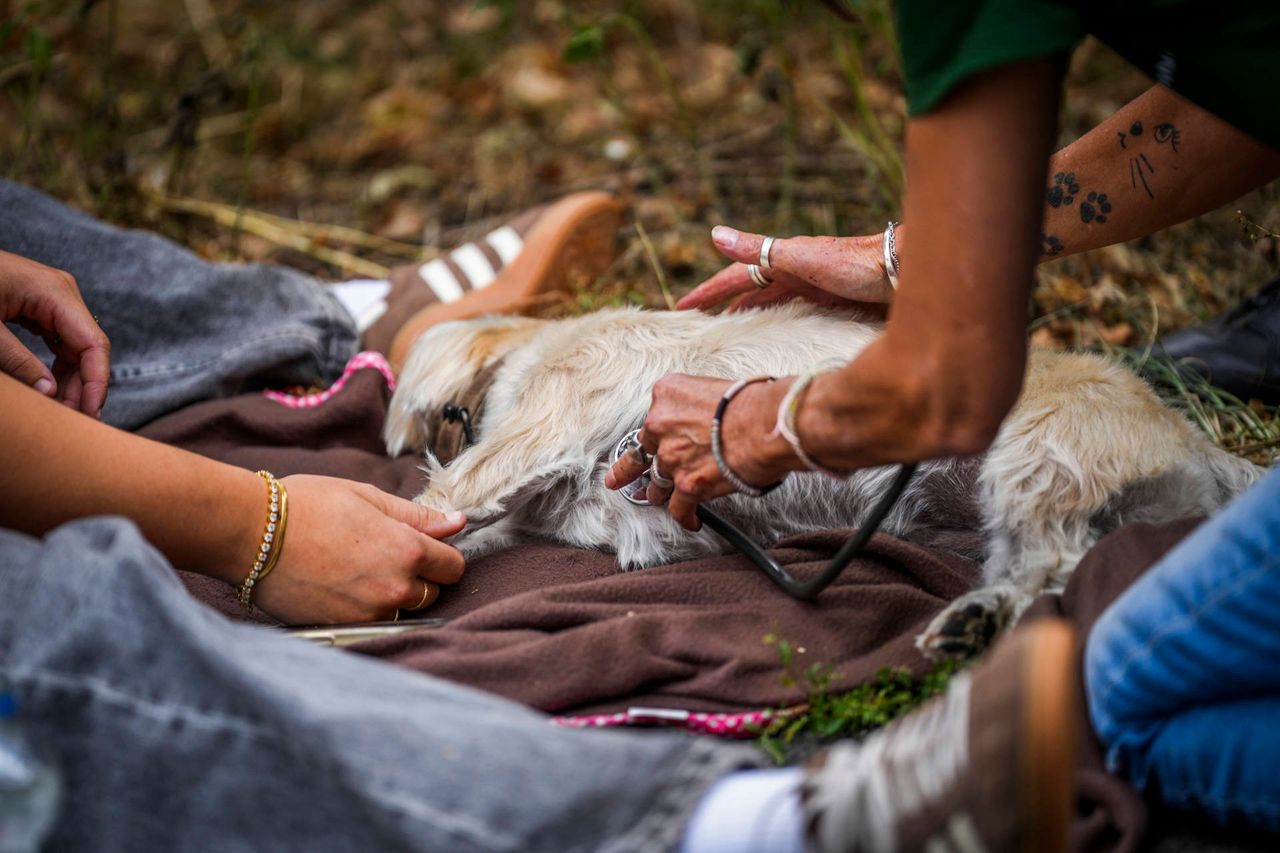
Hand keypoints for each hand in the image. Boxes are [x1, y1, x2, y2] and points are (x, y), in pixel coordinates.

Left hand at [0, 249, 110, 416]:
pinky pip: (63, 342)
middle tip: (72, 420)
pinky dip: (60, 367)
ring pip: (78, 348)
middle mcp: (64, 294)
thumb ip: (16, 360)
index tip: (89, 414)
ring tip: (62, 409)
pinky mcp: (44, 307)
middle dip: (84, 386)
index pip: (94, 344)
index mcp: (55, 293)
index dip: (97, 383)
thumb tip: (49, 393)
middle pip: (90, 348)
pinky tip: (53, 389)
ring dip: (73, 380)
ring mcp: (56, 300)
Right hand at [251, 475, 466, 623]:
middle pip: (432, 593)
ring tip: (359, 571)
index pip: (454, 567)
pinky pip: (373, 624)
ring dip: (393, 596)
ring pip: (404, 611)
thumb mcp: (368, 497)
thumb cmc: (307, 505)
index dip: (442, 555)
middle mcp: (395, 589)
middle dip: (419, 577)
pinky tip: (342, 587)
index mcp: (408, 550)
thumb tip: (459, 523)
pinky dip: (366, 610)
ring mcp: (369, 614)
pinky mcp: (343, 629)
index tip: (424, 547)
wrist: (250, 533)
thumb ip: (419, 516)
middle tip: (383, 555)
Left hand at [604, 374, 795, 529]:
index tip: (648, 439)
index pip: (654, 417)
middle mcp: (661, 425)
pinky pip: (679, 508)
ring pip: (656, 481)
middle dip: (632, 467)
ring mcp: (671, 458)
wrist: (764, 423)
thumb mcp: (715, 386)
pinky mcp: (687, 485)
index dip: (656, 432)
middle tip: (618, 477)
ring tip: (657, 499)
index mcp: (668, 395)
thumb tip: (713, 422)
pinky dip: (685, 517)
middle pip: (643, 451)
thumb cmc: (752, 401)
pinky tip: (691, 521)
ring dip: (658, 492)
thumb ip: (700, 405)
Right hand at [677, 226, 894, 312]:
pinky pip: (797, 314)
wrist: (907, 272)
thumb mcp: (801, 256)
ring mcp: (816, 288)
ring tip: (734, 330)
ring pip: (774, 302)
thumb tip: (714, 233)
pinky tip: (783, 333)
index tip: (682, 308)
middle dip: (725, 302)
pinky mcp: (835, 302)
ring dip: (752, 312)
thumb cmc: (857, 264)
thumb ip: (760, 248)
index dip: (709, 293)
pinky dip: (781, 321)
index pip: (736, 277)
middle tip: (701, 320)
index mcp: (785, 262)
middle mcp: (798, 273)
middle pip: (752, 289)